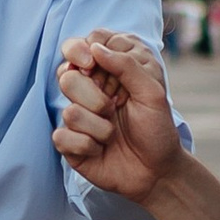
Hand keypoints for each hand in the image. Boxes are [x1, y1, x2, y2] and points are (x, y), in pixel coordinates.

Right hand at [54, 29, 182, 202]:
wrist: (156, 172)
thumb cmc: (156, 128)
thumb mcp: (152, 92)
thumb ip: (127, 65)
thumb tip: (94, 47)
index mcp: (108, 72)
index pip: (79, 47)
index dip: (80, 51)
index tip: (90, 62)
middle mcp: (88, 90)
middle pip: (66, 76)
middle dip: (94, 95)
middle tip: (115, 106)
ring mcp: (77, 117)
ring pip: (68, 110)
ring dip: (99, 126)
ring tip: (113, 133)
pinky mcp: (69, 143)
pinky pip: (62, 137)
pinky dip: (88, 145)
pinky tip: (100, 150)